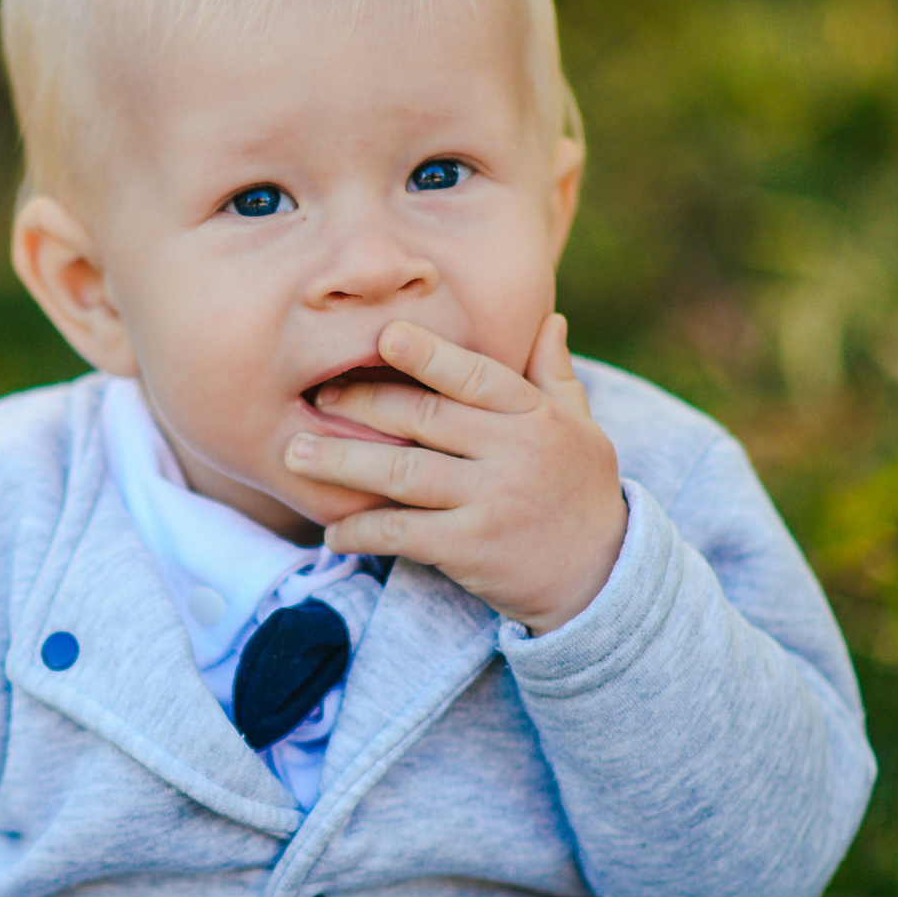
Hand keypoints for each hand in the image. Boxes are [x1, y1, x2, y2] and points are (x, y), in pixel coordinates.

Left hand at [285, 314, 625, 633]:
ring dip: (342, 463)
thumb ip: (555, 375)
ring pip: (402, 472)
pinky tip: (331, 531)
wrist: (603, 578)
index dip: (427, 353)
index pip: (475, 374)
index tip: (381, 337)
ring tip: (294, 454)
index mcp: (535, 415)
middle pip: (424, 417)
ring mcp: (491, 501)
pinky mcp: (471, 548)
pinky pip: (402, 533)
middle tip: (315, 397)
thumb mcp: (582, 428)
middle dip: (362, 404)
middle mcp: (514, 452)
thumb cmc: (580, 494)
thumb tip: (549, 318)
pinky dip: (360, 530)